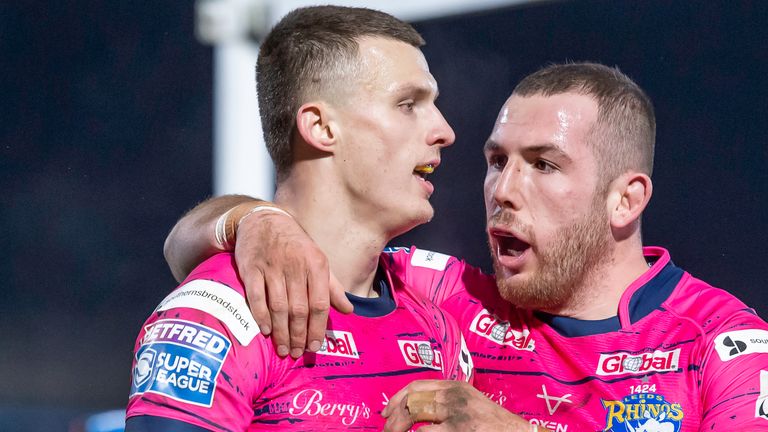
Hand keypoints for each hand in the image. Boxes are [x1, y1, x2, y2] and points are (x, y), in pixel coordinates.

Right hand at [235, 211, 352, 357]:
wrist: (263, 220)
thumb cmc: (295, 245)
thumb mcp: (318, 260)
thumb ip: (332, 287)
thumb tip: (348, 310)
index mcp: (316, 264)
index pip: (319, 303)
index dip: (318, 328)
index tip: (316, 347)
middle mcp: (296, 266)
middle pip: (299, 309)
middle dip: (298, 335)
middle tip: (296, 353)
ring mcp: (272, 267)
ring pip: (279, 306)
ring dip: (281, 331)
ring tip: (283, 349)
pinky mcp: (251, 268)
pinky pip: (256, 297)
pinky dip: (260, 316)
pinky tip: (265, 331)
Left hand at [382, 380, 540, 431]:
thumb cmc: (493, 424)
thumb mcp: (468, 402)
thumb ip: (445, 400)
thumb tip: (415, 408)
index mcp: (455, 387)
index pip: (417, 386)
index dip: (397, 398)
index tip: (386, 411)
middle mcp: (454, 396)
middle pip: (412, 399)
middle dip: (394, 415)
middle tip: (386, 429)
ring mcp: (456, 415)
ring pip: (415, 415)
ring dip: (399, 427)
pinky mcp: (458, 431)